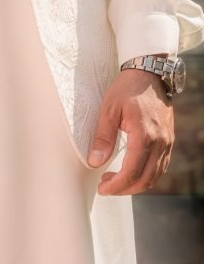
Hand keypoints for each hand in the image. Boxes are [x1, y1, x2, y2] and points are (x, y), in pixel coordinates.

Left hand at [88, 68, 173, 194]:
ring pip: (155, 176)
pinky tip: (131, 171)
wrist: (150, 73)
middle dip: (124, 188)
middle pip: (145, 179)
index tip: (102, 189)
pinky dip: (147, 175)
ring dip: (136, 184)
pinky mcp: (169, 140)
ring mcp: (167, 142)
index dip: (117, 186)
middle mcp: (160, 142)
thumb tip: (95, 161)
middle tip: (106, 186)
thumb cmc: (127, 88)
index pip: (132, 172)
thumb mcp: (109, 109)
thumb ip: (103, 137)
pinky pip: (160, 167)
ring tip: (115, 180)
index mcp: (144, 136)